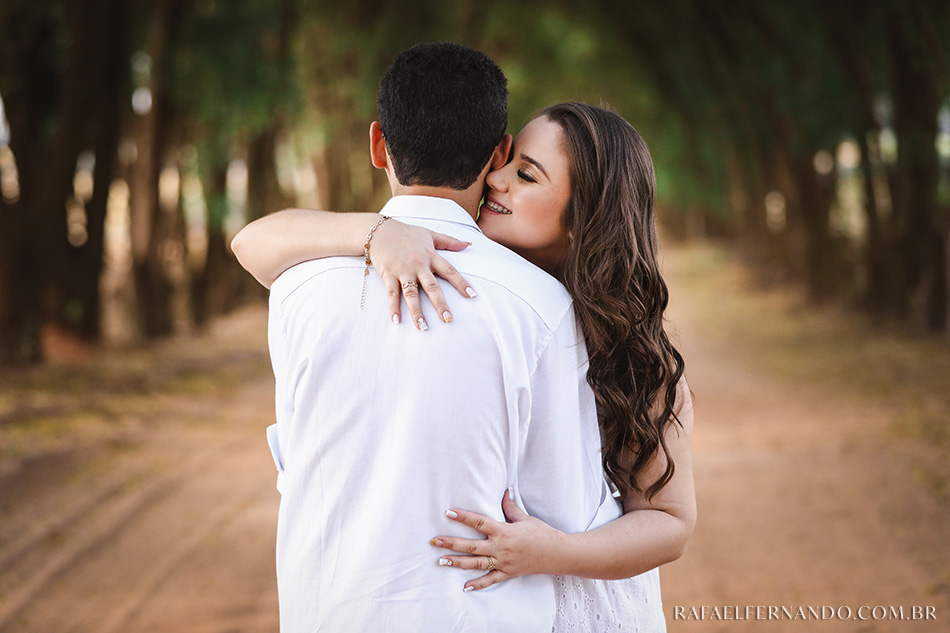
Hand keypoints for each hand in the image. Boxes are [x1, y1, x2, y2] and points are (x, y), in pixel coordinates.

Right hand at [370, 220, 475, 329]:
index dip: (461, 283)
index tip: (471, 295)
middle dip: (440, 304)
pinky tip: (396, 320)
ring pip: (411, 294)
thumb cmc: (406, 233)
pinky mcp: (388, 275)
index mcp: (430, 256)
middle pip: (431, 287)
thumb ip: (449, 241)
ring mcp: (403, 271)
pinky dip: (393, 307)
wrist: (379, 231)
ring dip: (417, 311)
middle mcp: (418, 265)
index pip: (449, 271)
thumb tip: (469, 243)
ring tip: (423, 326)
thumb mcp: (429, 234)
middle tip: (448, 319)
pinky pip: (391, 294)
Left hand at [431, 491, 563, 590]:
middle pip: (472, 546)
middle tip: (435, 541)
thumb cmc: (542, 533)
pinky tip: (465, 586)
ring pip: (476, 563)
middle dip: (452, 543)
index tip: (448, 512)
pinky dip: (478, 584)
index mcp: (504, 531)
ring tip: (441, 561)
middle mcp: (501, 548)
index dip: (463, 517)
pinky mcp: (508, 573)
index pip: (479, 522)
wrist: (557, 553)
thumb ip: (510, 506)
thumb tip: (504, 491)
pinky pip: (491, 580)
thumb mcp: (525, 518)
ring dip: (458, 563)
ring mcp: (503, 562)